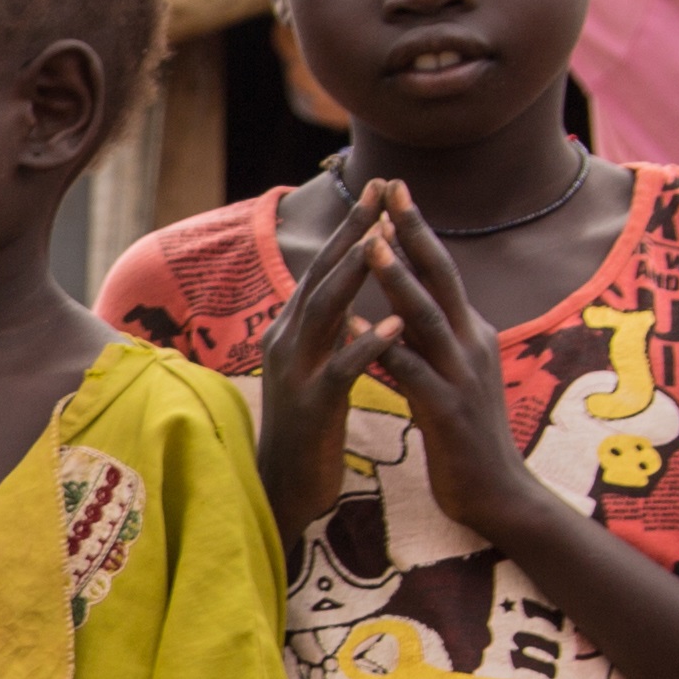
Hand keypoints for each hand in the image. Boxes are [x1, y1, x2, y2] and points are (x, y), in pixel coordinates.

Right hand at [253, 188, 397, 557]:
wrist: (282, 490)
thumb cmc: (306, 429)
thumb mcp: (315, 366)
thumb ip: (326, 329)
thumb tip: (345, 293)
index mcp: (290, 331)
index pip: (322, 268)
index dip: (350, 227)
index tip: (378, 188)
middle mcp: (285, 342)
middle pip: (320, 276)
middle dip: (351, 231)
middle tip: (380, 190)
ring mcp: (295, 373)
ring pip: (325, 312)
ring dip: (355, 272)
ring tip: (384, 236)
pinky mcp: (312, 406)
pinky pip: (341, 368)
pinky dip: (368, 342)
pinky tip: (396, 321)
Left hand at [345, 192, 544, 545]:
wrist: (497, 494)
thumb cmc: (464, 434)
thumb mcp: (448, 375)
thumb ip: (428, 341)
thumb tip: (396, 308)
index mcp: (468, 333)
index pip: (440, 271)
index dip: (417, 230)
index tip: (394, 188)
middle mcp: (470, 345)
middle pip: (440, 279)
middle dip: (413, 234)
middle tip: (390, 190)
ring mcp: (462, 377)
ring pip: (427, 320)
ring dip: (400, 281)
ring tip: (372, 246)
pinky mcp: (449, 413)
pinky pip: (413, 376)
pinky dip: (388, 352)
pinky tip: (360, 333)